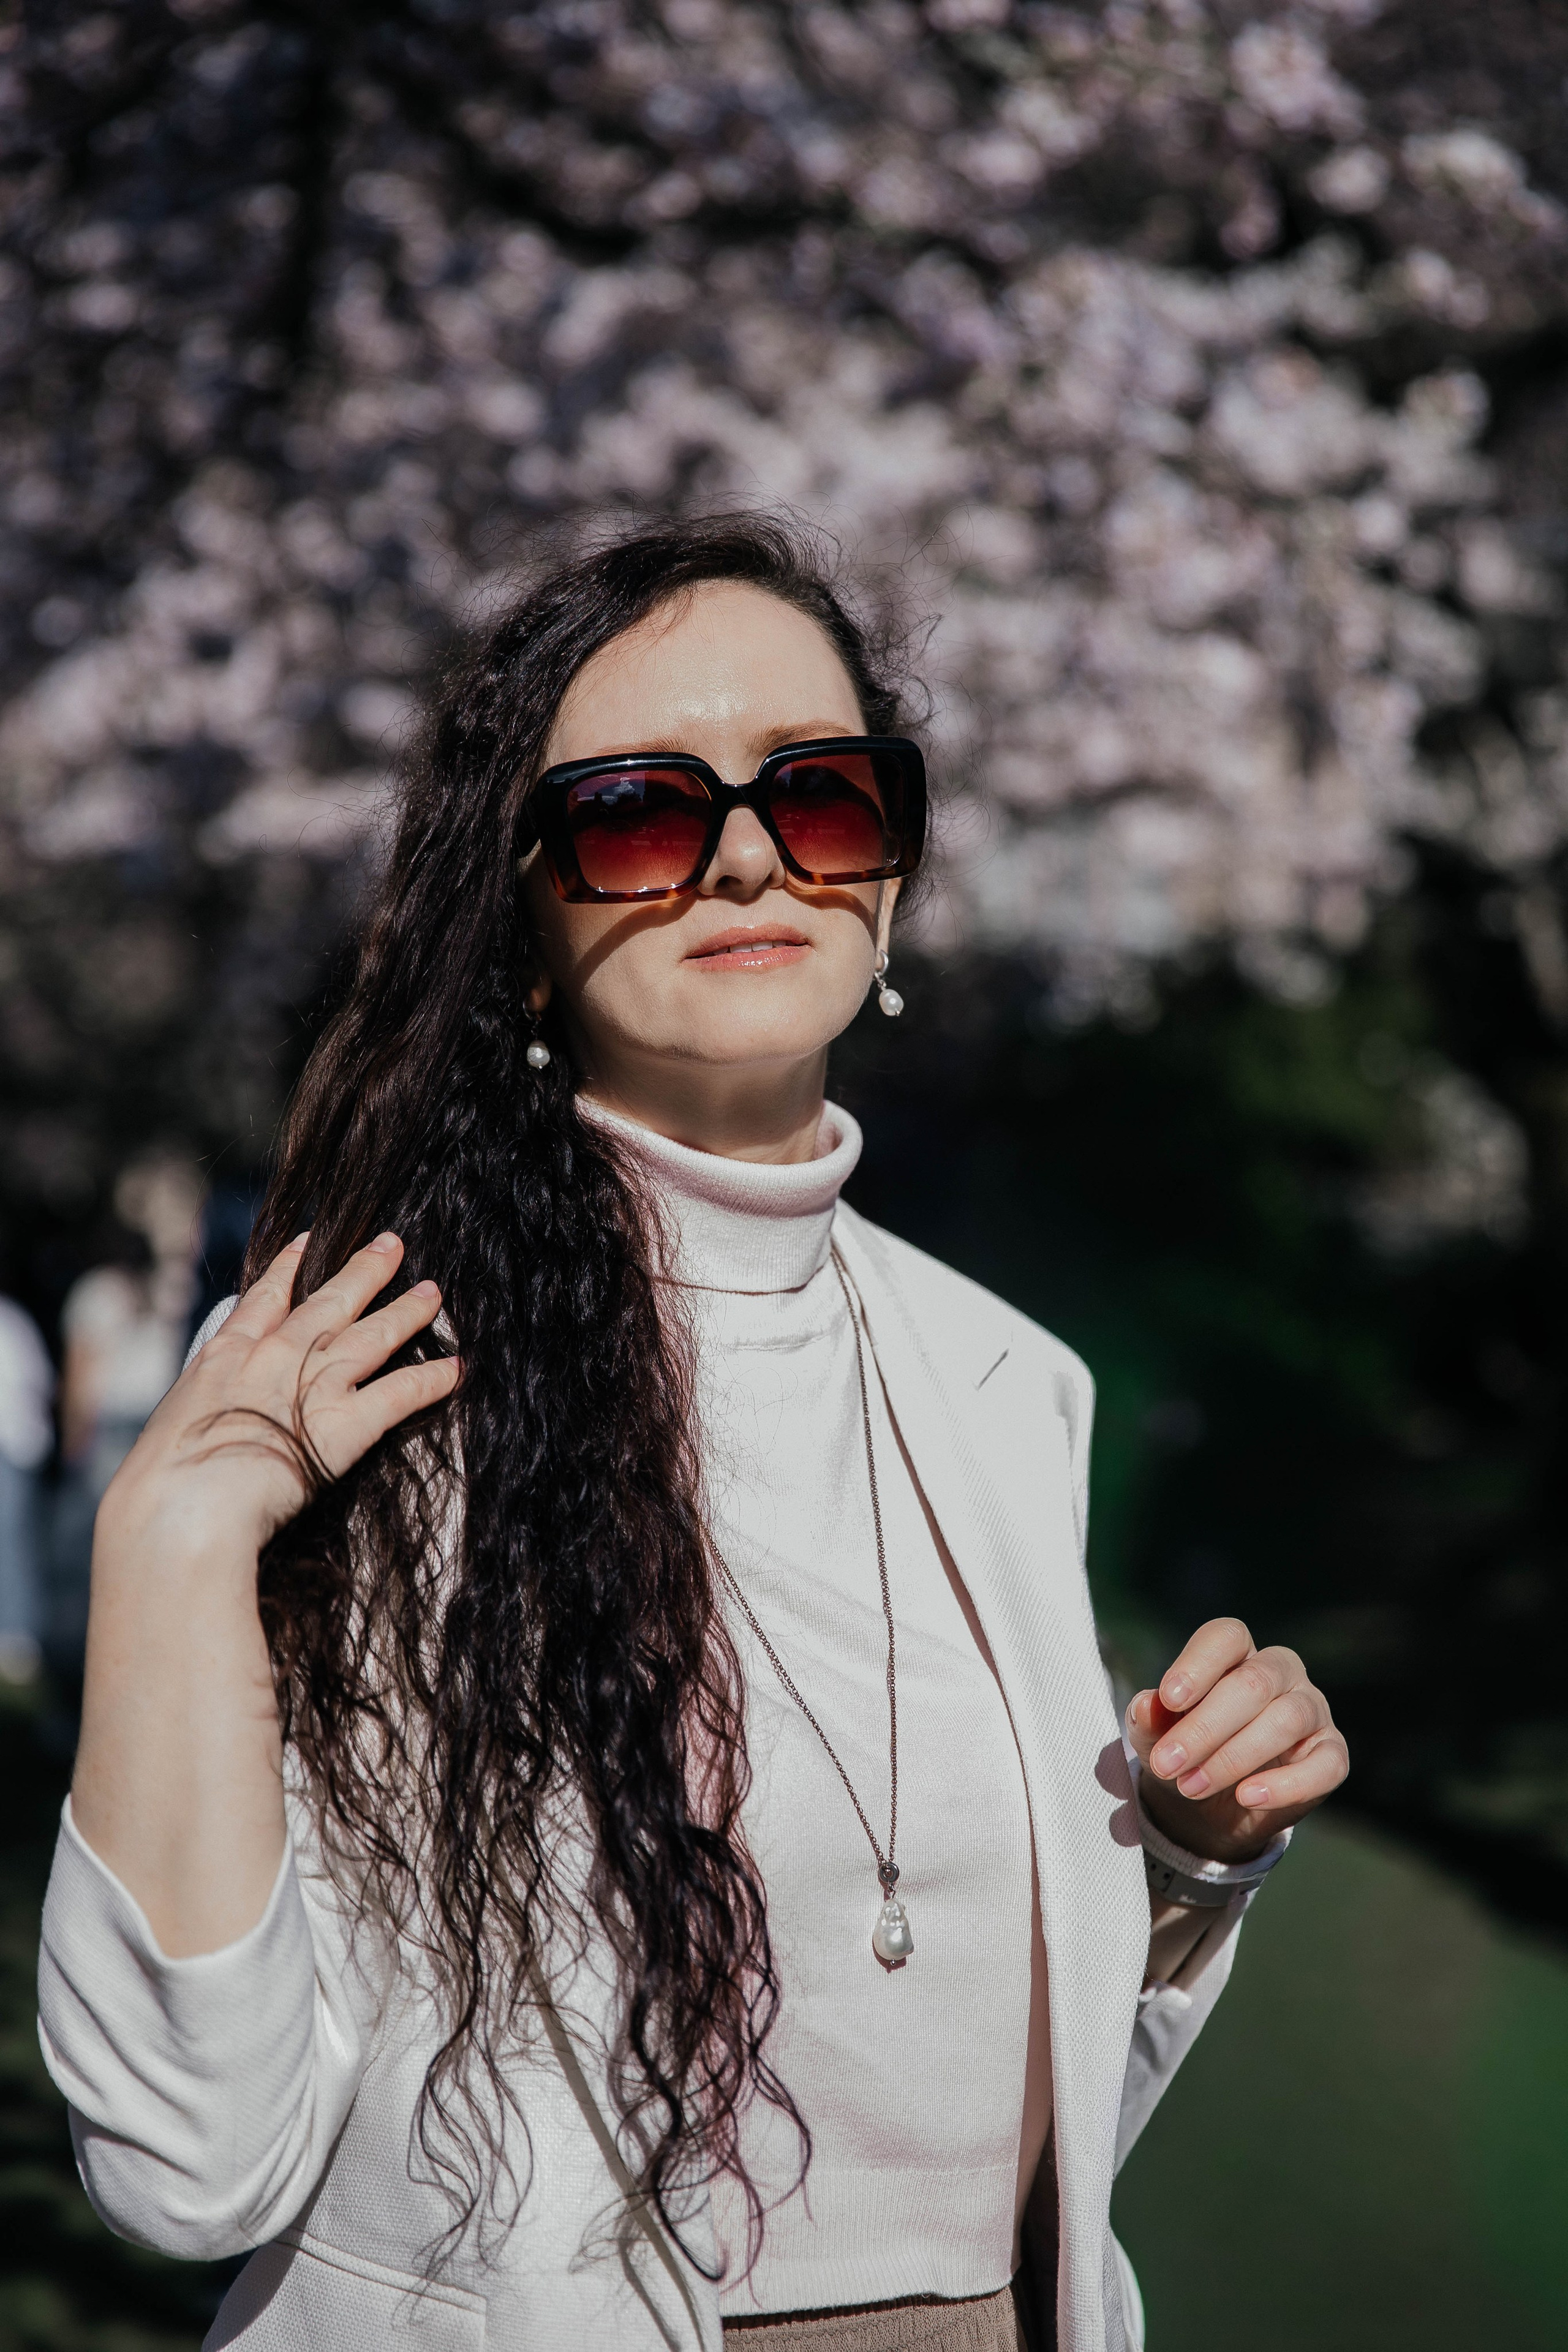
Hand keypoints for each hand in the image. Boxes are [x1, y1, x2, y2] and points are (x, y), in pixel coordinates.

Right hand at [98, 1231, 459, 1561]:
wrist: (181, 1506)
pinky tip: (455, 1369)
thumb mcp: (173, 1429)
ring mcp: (311, 1386)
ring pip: (372, 1336)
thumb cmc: (163, 1484)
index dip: (289, 1268)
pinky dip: (431, 1380)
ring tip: (434, 1292)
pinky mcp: (344, 1424)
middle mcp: (273, 1359)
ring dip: (407, 1312)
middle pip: (329, 1303)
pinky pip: (401, 1393)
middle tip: (392, 1243)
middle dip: (364, 1271)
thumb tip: (206, 1423)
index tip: (308, 1242)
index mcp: (225, 1358)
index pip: (264, 1300)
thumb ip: (201, 1412)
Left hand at [1126, 1617, 1347, 1864]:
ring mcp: (1312, 1710)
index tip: (1169, 1698)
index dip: (1198, 1664)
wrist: (1211, 1807)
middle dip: (1205, 1727)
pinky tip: (1248, 1796)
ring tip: (1193, 1786)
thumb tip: (1145, 1705)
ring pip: (1285, 1720)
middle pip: (1253, 1684)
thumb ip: (1150, 1719)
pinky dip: (1286, 1784)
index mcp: (1238, 1654)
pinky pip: (1323, 1765)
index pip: (1226, 1637)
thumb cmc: (1185, 1752)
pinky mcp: (1332, 1755)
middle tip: (1167, 1765)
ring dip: (1234, 1757)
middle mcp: (1281, 1672)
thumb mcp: (1156, 1738)